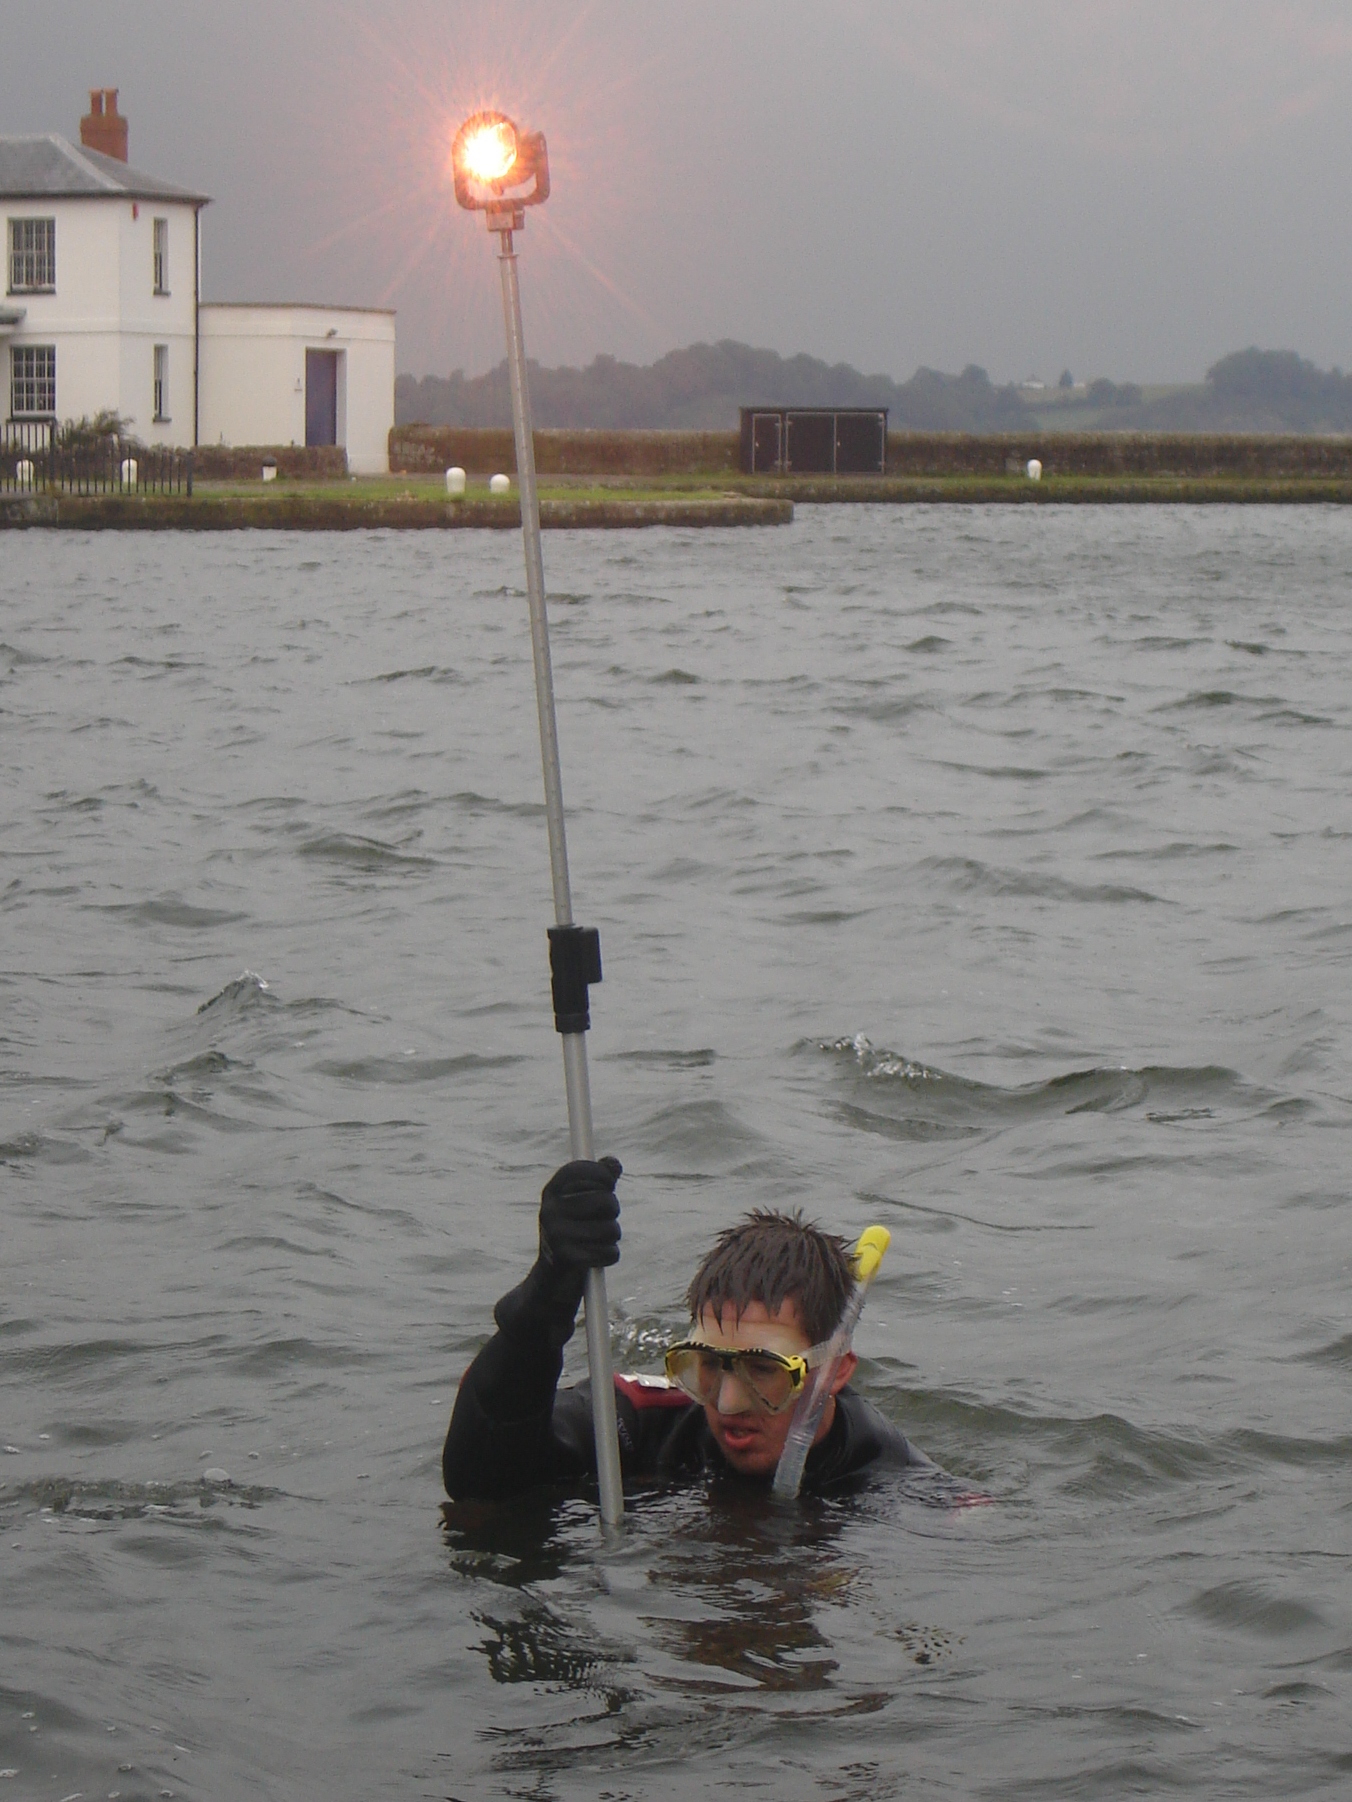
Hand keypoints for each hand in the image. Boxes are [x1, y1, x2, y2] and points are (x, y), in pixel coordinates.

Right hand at [539, 1156, 621, 1271]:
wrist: (551, 1277)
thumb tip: (614, 1164)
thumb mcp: (579, 1201)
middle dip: (612, 1210)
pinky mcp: (567, 1259)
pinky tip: (599, 1256)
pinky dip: (610, 1255)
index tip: (609, 1183)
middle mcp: (549, 1211)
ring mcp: (556, 1235)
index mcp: (551, 1192)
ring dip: (612, 1235)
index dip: (601, 1174)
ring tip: (600, 1239)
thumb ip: (599, 1180)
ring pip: (611, 1229)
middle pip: (605, 1201)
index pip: (579, 1170)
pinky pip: (609, 1253)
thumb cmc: (573, 1230)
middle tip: (605, 1217)